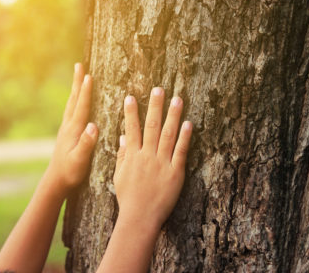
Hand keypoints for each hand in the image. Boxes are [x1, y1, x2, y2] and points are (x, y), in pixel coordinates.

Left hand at [47, 63, 97, 197]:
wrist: (56, 180)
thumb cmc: (70, 172)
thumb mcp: (80, 160)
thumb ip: (86, 143)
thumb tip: (93, 125)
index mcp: (73, 130)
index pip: (81, 107)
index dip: (85, 91)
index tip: (89, 75)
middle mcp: (68, 126)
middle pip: (74, 99)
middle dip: (77, 82)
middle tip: (79, 66)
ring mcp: (66, 129)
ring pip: (71, 104)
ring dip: (75, 89)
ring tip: (79, 76)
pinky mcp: (67, 133)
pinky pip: (71, 111)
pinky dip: (74, 100)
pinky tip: (76, 100)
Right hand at [113, 87, 192, 229]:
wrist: (140, 217)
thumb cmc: (128, 198)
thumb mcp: (119, 176)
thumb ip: (122, 155)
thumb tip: (123, 137)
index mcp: (133, 156)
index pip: (131, 129)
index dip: (131, 112)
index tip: (131, 97)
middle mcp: (147, 155)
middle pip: (151, 126)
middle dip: (154, 106)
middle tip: (158, 89)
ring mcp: (162, 163)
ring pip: (168, 134)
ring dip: (172, 116)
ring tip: (177, 99)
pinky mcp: (176, 172)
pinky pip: (181, 152)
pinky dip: (185, 137)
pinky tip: (189, 124)